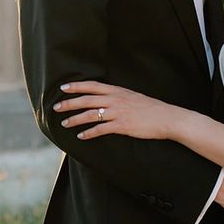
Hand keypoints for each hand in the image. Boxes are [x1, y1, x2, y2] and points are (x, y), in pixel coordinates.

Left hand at [52, 81, 181, 140]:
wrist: (166, 117)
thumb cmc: (150, 108)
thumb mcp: (133, 96)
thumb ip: (118, 96)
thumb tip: (105, 98)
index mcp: (117, 91)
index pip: (92, 86)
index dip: (76, 86)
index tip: (63, 88)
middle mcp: (115, 100)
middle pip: (87, 100)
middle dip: (69, 103)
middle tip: (56, 107)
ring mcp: (118, 113)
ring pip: (90, 115)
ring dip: (75, 120)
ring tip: (65, 124)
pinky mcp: (122, 126)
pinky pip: (100, 129)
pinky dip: (89, 133)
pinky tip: (81, 137)